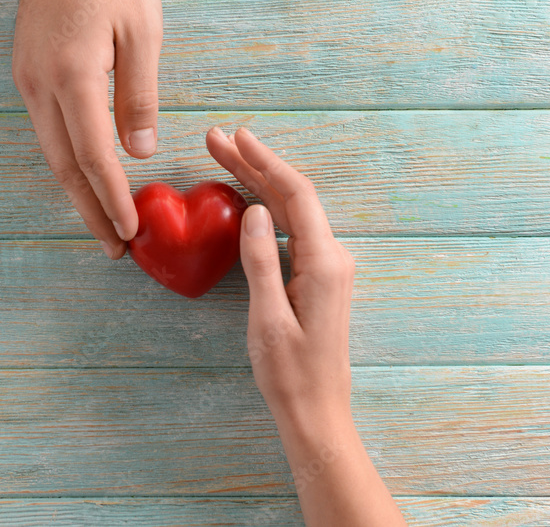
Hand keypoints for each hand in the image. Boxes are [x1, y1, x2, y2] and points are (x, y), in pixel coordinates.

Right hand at [8, 0, 162, 259]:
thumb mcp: (142, 33)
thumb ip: (140, 97)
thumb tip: (140, 153)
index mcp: (73, 76)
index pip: (93, 156)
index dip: (112, 199)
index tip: (130, 232)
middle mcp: (41, 85)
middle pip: (64, 166)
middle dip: (90, 211)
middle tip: (114, 249)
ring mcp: (28, 80)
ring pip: (52, 152)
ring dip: (77, 190)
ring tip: (102, 222)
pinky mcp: (28, 73)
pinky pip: (48, 129)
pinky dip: (68, 161)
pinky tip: (86, 175)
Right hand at [207, 126, 405, 525]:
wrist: (316, 412)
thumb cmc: (290, 374)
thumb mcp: (267, 320)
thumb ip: (262, 262)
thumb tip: (256, 211)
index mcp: (323, 263)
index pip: (295, 196)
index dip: (265, 162)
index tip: (237, 137)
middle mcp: (331, 258)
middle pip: (293, 197)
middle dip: (255, 165)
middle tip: (218, 139)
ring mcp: (326, 267)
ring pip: (292, 211)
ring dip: (260, 182)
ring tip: (226, 157)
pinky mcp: (318, 278)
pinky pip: (292, 230)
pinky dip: (268, 207)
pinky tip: (248, 198)